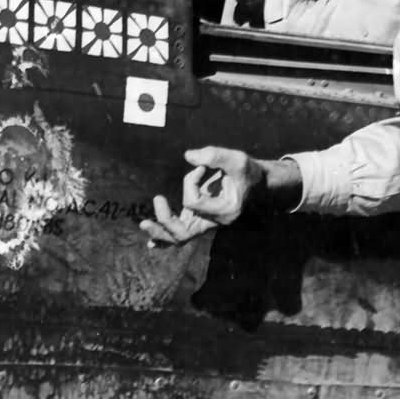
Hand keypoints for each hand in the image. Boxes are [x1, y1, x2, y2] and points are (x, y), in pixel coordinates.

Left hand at [139, 147, 263, 247]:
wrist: (255, 182)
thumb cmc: (246, 171)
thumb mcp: (236, 159)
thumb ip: (214, 155)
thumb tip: (188, 156)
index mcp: (225, 211)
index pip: (194, 202)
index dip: (190, 181)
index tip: (201, 166)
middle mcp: (215, 222)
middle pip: (184, 233)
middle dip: (165, 221)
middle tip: (156, 200)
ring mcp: (206, 222)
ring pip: (180, 237)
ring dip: (161, 233)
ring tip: (144, 225)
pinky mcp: (200, 218)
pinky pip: (181, 233)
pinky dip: (166, 237)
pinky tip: (152, 243)